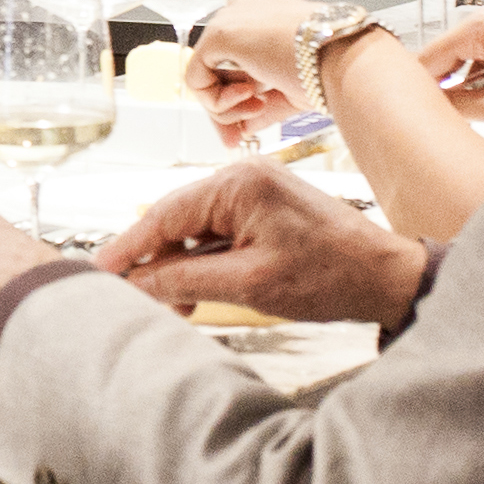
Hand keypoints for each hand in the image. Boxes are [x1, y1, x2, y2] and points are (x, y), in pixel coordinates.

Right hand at [96, 161, 431, 331]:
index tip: (97, 271)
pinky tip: (200, 292)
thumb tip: (137, 285)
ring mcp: (257, 190)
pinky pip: (220, 232)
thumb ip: (185, 282)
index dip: (127, 248)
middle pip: (176, 219)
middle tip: (136, 300)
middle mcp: (244, 176)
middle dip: (156, 263)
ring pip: (197, 229)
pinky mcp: (268, 207)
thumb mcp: (248, 285)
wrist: (386, 277)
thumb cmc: (329, 277)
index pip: (163, 214)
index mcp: (238, 184)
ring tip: (175, 307)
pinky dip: (206, 262)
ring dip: (182, 267)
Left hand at [185, 0, 323, 142]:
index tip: (245, 126)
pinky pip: (197, 78)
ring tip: (259, 108)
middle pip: (218, 68)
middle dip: (226, 108)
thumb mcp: (293, 90)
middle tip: (236, 136)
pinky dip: (217, 102)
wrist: (345, 60)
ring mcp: (231, 19)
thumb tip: (245, 127)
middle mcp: (247, 10)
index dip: (238, 97)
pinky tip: (250, 100)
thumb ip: (265, 105)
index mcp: (268, 16)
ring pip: (207, 74)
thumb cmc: (333, 68)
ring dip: (228, 105)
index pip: (237, 58)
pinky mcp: (218, 34)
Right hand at [413, 6, 483, 125]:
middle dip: (442, 80)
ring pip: (469, 51)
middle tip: (429, 106)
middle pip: (451, 51)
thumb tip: (435, 108)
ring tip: (453, 107)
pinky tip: (476, 96)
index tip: (406, 97)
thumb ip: (459, 106)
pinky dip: (479, 72)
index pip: (434, 53)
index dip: (419, 79)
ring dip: (462, 78)